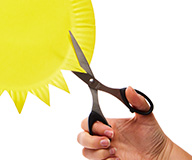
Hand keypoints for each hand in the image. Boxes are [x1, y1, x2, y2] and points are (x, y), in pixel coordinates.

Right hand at [77, 86, 191, 159]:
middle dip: (92, 140)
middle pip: (81, 137)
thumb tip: (128, 89)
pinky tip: (118, 158)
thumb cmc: (153, 136)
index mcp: (108, 124)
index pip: (87, 122)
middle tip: (109, 141)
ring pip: (85, 151)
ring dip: (97, 152)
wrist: (160, 155)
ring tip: (114, 151)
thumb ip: (137, 101)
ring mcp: (105, 150)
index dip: (94, 126)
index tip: (111, 131)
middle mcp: (104, 137)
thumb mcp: (146, 116)